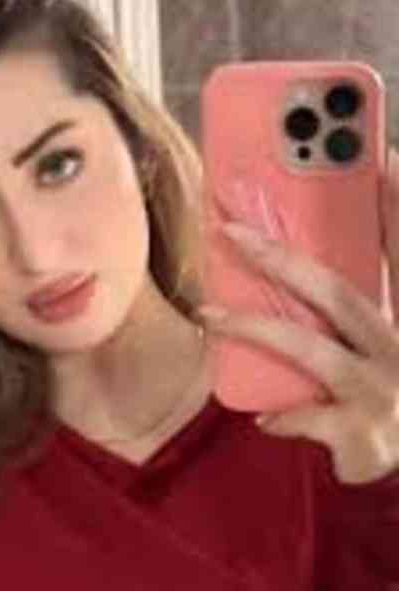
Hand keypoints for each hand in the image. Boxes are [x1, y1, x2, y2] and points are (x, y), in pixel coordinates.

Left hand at [197, 148, 398, 484]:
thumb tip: (290, 271)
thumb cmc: (390, 400)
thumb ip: (353, 316)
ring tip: (210, 316)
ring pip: (310, 348)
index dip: (396, 210)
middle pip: (337, 292)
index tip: (387, 160)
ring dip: (254, 329)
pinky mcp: (364, 430)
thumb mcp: (383, 350)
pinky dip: (282, 417)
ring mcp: (384, 388)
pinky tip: (263, 419)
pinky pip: (306, 416)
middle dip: (281, 260)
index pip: (398, 256)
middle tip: (231, 232)